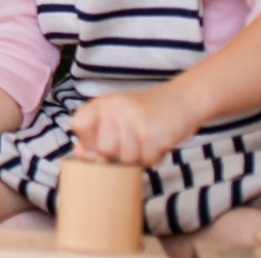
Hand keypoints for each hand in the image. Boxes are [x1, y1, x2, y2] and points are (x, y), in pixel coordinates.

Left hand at [68, 86, 198, 166]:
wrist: (182, 99)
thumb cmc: (146, 113)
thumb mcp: (116, 118)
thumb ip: (95, 136)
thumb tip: (79, 154)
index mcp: (101, 103)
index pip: (77, 125)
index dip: (89, 139)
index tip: (104, 138)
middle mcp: (114, 108)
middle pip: (103, 149)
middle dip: (120, 153)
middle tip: (134, 139)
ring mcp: (133, 120)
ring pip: (125, 158)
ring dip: (139, 156)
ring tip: (147, 139)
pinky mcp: (152, 133)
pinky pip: (146, 160)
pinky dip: (154, 157)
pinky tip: (158, 142)